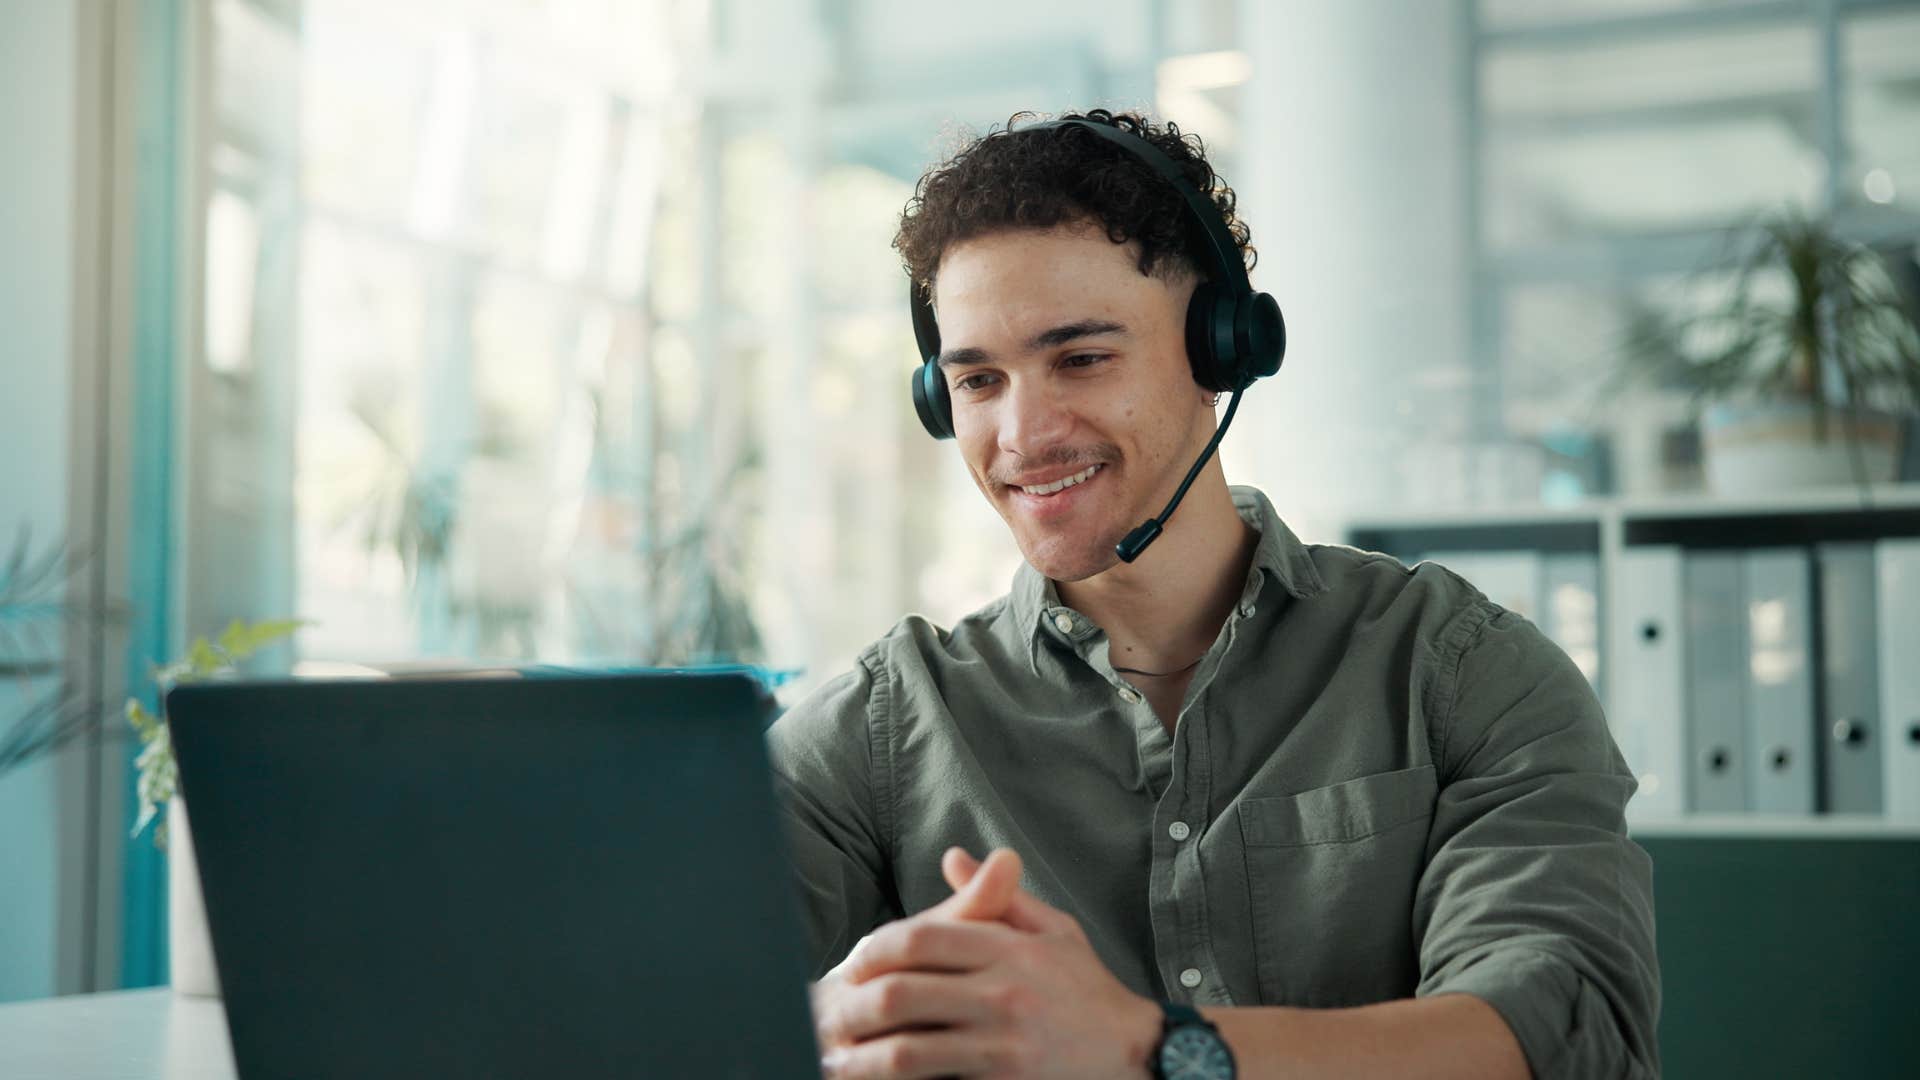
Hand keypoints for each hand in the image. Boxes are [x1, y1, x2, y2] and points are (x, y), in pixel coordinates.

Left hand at [811, 847, 1162, 1078]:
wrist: (1137, 1054)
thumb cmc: (1088, 990)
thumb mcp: (1054, 931)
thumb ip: (999, 898)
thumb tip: (954, 858)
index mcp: (1009, 947)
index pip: (920, 938)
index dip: (873, 950)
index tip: (852, 965)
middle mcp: (1003, 990)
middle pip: (904, 989)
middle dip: (856, 1003)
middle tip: (830, 1012)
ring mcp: (1003, 1041)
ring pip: (910, 1046)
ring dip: (864, 1055)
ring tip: (835, 1058)